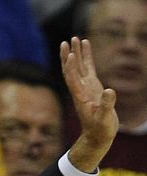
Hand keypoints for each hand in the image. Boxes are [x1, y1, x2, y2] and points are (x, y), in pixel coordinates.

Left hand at [61, 37, 117, 171]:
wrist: (98, 136)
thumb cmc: (100, 130)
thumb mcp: (104, 119)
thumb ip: (106, 106)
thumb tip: (109, 91)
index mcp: (81, 98)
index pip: (73, 80)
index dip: (71, 68)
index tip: (70, 55)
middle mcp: (80, 90)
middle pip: (71, 71)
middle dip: (68, 57)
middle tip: (66, 42)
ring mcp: (86, 87)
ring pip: (79, 67)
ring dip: (76, 53)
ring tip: (75, 38)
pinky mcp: (93, 86)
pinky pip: (88, 68)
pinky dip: (87, 56)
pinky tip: (86, 44)